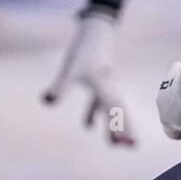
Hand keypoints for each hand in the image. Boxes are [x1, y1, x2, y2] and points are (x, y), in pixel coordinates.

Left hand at [43, 9, 134, 146]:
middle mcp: (109, 90)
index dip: (118, 129)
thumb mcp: (69, 70)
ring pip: (113, 111)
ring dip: (114, 126)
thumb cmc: (82, 50)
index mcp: (104, 88)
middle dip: (125, 130)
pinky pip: (100, 103)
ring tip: (116, 145)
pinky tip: (88, 126)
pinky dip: (96, 114)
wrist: (95, 31)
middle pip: (119, 114)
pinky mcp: (100, 84)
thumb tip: (47, 102)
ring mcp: (106, 87)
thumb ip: (59, 87)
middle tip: (132, 148)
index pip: (113, 113)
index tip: (123, 144)